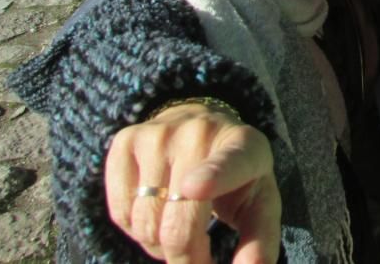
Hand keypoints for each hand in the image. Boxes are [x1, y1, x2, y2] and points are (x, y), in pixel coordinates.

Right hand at [105, 102, 280, 263]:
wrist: (204, 128)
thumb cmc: (237, 180)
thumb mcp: (259, 205)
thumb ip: (260, 242)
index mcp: (245, 147)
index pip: (229, 163)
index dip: (212, 176)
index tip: (194, 188)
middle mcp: (200, 132)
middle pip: (178, 225)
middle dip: (187, 259)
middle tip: (199, 260)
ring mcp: (159, 134)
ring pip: (145, 224)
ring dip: (160, 247)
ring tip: (180, 229)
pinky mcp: (125, 141)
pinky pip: (119, 212)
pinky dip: (135, 230)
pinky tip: (157, 214)